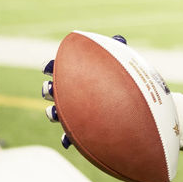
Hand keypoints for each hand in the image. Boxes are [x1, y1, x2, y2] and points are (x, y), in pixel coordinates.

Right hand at [41, 34, 127, 148]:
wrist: (134, 102)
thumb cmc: (126, 78)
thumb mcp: (123, 62)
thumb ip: (119, 50)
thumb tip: (120, 39)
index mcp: (78, 74)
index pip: (58, 68)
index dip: (50, 66)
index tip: (49, 67)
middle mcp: (74, 92)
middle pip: (52, 90)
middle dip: (48, 89)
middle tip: (50, 89)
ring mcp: (76, 110)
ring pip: (56, 113)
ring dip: (51, 113)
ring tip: (53, 114)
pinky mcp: (83, 127)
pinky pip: (70, 137)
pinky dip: (66, 140)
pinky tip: (67, 143)